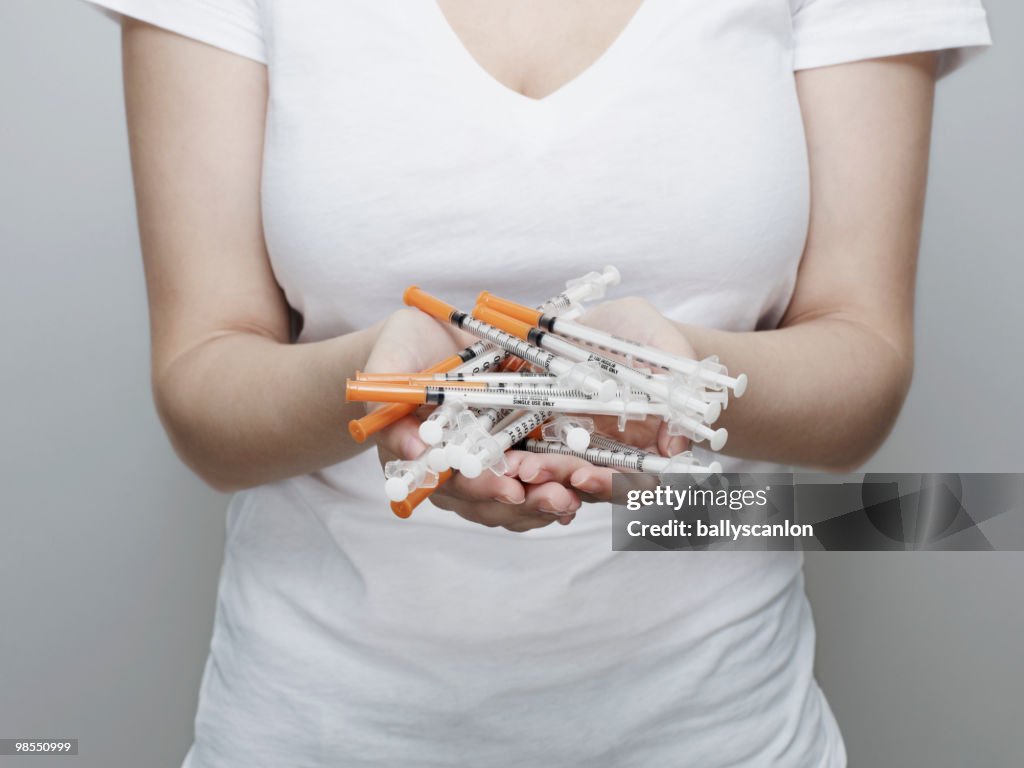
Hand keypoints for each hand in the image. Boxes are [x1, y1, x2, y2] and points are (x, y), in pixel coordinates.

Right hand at [367, 309, 582, 531]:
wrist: (427, 339)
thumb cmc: (404, 346)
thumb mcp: (391, 357)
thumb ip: (389, 393)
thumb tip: (413, 449)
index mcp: (418, 454)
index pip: (450, 483)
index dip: (482, 488)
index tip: (512, 488)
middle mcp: (449, 471)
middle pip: (486, 501)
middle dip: (525, 502)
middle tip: (559, 497)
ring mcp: (480, 470)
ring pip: (512, 503)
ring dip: (544, 504)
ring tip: (575, 497)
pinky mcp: (508, 459)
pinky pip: (530, 487)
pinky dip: (553, 492)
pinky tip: (579, 494)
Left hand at [510, 297, 697, 501]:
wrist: (617, 319)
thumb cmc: (652, 337)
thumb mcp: (672, 353)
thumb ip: (680, 394)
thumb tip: (675, 450)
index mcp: (642, 444)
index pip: (628, 480)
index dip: (607, 484)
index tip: (584, 477)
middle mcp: (605, 448)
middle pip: (582, 477)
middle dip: (555, 476)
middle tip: (530, 472)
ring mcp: (571, 437)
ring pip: (551, 464)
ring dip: (529, 468)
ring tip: (509, 464)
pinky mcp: (542, 419)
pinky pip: (523, 437)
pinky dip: (509, 444)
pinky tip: (493, 446)